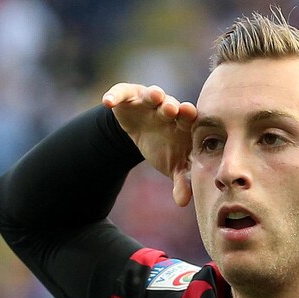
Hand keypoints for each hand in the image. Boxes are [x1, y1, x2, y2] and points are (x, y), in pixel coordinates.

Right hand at [102, 83, 197, 206]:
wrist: (141, 132)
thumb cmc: (164, 149)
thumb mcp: (172, 166)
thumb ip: (181, 182)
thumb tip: (184, 203)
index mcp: (184, 125)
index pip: (190, 121)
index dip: (190, 118)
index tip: (191, 116)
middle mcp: (169, 109)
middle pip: (173, 105)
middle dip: (173, 106)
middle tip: (173, 108)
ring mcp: (149, 101)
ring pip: (153, 95)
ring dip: (154, 95)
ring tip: (153, 95)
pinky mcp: (129, 96)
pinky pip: (122, 93)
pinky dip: (115, 96)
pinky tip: (107, 101)